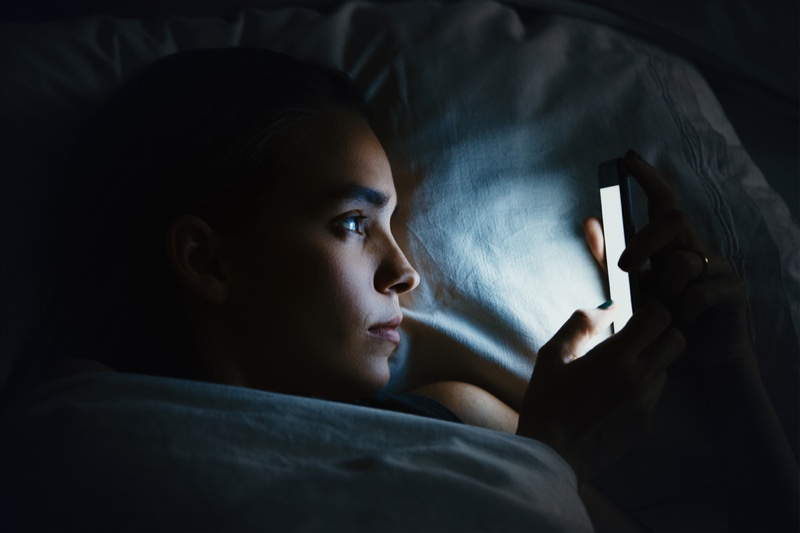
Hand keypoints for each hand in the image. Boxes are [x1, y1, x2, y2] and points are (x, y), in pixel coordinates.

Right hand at [517, 300, 684, 482]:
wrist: (552, 456)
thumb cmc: (546, 403)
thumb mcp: (552, 356)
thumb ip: (582, 324)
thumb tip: (609, 306)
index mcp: (615, 357)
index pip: (659, 317)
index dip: (651, 308)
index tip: (635, 312)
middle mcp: (639, 379)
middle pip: (676, 340)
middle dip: (660, 331)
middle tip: (635, 335)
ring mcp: (646, 403)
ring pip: (668, 367)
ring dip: (652, 359)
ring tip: (620, 368)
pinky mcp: (646, 423)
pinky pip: (656, 392)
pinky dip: (644, 385)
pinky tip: (616, 394)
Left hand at [585, 151, 752, 369]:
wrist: (698, 359)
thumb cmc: (662, 321)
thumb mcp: (629, 286)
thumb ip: (609, 256)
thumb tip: (589, 220)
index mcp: (670, 243)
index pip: (662, 200)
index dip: (647, 177)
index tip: (626, 158)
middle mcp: (695, 246)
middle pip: (673, 219)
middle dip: (644, 240)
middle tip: (625, 268)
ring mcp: (717, 266)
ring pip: (684, 260)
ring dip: (665, 289)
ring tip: (663, 313)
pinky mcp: (732, 289)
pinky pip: (701, 292)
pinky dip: (683, 311)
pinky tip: (682, 324)